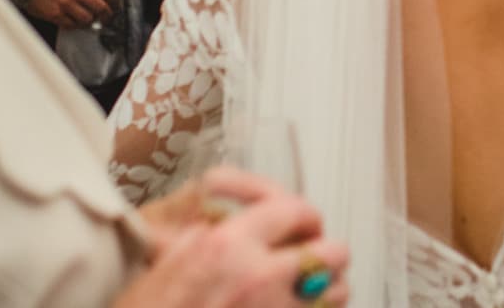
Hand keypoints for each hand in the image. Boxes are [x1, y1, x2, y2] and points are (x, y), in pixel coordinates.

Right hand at [25, 0, 112, 28]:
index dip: (114, 2)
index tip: (114, 5)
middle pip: (101, 8)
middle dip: (107, 15)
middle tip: (107, 18)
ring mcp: (66, 4)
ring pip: (88, 19)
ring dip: (90, 21)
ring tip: (90, 20)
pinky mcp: (55, 15)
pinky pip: (72, 25)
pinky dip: (75, 25)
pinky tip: (75, 21)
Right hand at [122, 168, 349, 306]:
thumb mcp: (167, 259)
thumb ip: (211, 233)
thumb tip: (236, 223)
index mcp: (228, 246)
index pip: (294, 209)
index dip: (304, 214)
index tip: (302, 222)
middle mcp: (259, 279)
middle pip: (331, 252)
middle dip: (325, 253)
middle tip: (311, 258)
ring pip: (336, 293)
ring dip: (327, 290)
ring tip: (308, 291)